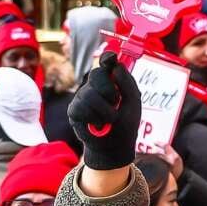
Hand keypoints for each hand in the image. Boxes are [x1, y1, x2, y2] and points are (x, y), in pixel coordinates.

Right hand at [68, 55, 139, 171]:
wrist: (115, 147)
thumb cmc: (125, 124)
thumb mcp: (132, 104)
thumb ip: (127, 84)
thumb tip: (116, 66)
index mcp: (111, 81)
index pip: (107, 64)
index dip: (107, 59)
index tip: (110, 58)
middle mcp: (95, 86)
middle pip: (96, 74)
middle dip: (108, 90)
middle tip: (115, 103)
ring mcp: (82, 97)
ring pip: (89, 94)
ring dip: (104, 111)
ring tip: (109, 120)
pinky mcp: (74, 110)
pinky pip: (81, 108)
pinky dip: (94, 118)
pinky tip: (98, 125)